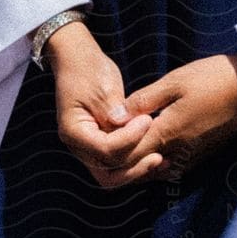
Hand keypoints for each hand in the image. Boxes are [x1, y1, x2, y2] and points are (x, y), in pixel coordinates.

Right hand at [50, 21, 155, 187]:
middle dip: (135, 168)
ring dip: (138, 170)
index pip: (105, 150)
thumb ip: (119, 115)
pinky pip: (119, 164)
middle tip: (159, 156)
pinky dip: (137, 163)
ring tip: (163, 160)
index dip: (129, 139)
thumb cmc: (89, 70)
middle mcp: (79, 147)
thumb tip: (136, 133)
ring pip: (115, 175)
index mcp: (73, 132)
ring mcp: (89, 150)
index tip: (148, 120)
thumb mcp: (104, 90)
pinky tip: (159, 156)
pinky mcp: (102, 146)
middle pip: (108, 174)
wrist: (79, 62)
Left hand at [115, 52, 236, 183]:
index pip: (127, 155)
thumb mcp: (175, 81)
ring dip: (139, 161)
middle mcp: (179, 153)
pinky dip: (156, 160)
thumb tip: (117, 116)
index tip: (103, 133)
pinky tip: (151, 144)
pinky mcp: (203, 155)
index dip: (110, 150)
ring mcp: (193, 157)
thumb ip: (144, 101)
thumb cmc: (215, 78)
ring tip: (126, 143)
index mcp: (167, 133)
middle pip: (139, 169)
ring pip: (155, 171)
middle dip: (120, 159)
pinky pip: (172, 166)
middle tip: (109, 140)